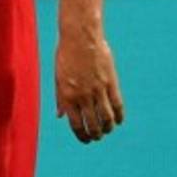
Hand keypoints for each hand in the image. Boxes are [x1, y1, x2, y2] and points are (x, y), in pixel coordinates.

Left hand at [55, 28, 123, 143]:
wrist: (80, 37)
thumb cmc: (66, 55)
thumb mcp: (58, 76)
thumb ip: (60, 98)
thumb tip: (60, 116)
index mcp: (67, 95)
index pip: (76, 124)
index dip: (82, 136)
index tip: (85, 140)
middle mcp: (83, 96)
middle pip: (93, 125)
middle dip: (95, 135)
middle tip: (97, 137)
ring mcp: (98, 90)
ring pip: (106, 118)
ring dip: (107, 128)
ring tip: (106, 130)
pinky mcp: (111, 83)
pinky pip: (117, 105)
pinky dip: (119, 116)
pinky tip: (118, 120)